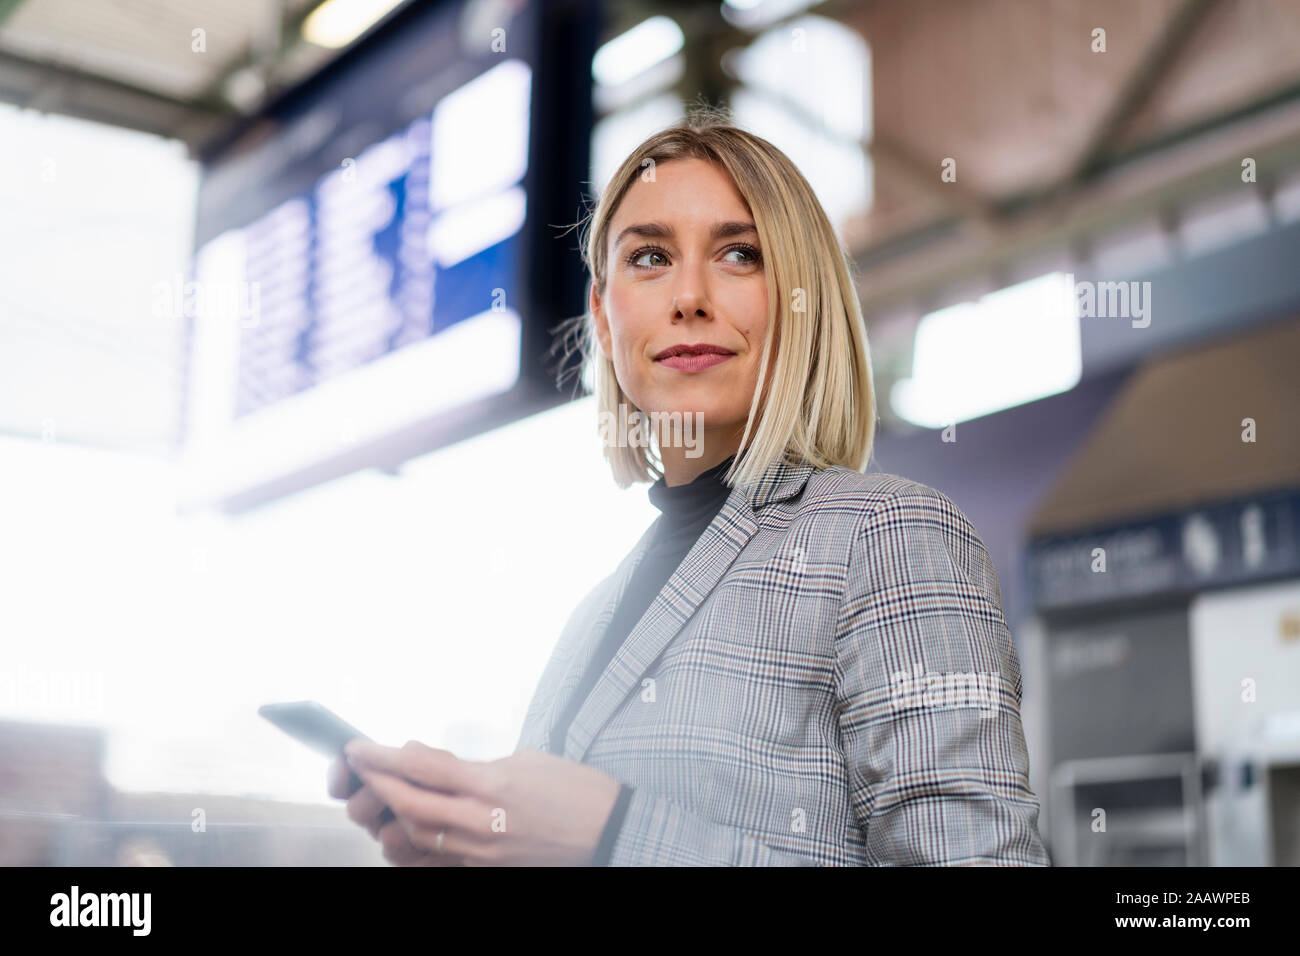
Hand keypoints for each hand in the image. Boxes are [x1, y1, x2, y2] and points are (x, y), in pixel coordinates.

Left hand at [344, 740, 622, 865]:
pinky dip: (412, 846)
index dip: (383, 756)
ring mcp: (482, 853)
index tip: (359, 747)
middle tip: (358, 767)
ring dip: (390, 816)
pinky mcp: (485, 871)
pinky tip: (404, 829)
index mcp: (493, 784)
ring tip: (381, 795)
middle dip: (376, 783)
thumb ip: (472, 764)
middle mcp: (482, 822)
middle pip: (409, 805)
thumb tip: (427, 760)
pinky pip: (435, 863)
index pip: (422, 768)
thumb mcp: (524, 759)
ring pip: (415, 839)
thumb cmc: (573, 788)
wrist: (610, 831)